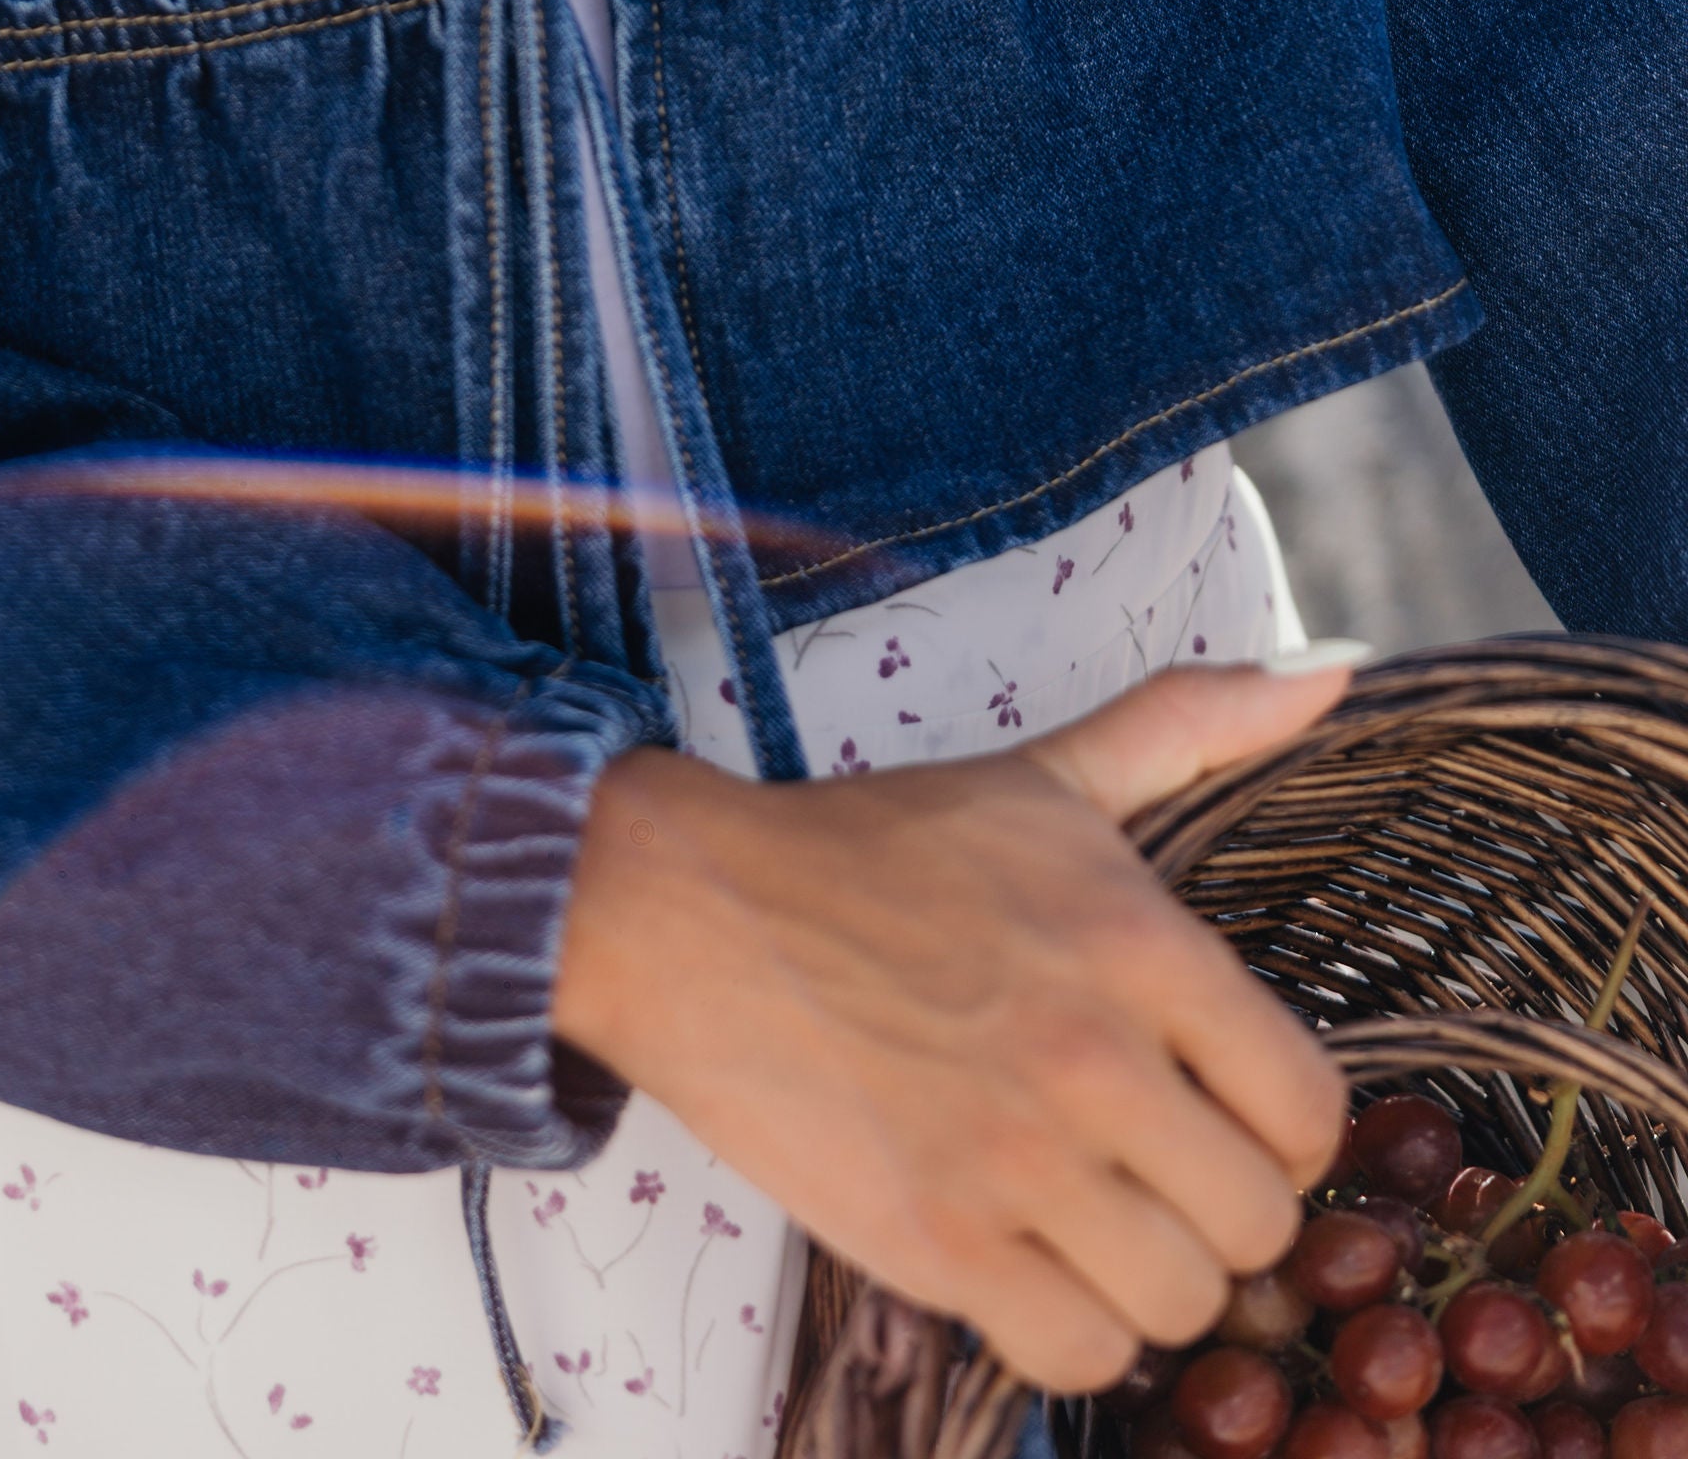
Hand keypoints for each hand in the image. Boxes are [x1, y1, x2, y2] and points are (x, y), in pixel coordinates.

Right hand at [552, 658, 1353, 1392]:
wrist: (693, 913)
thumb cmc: (876, 848)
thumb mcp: (1046, 775)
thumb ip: (1190, 724)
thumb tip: (1333, 673)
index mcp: (1139, 943)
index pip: (1309, 1107)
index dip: (1280, 1128)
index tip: (1224, 1116)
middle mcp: (1094, 1057)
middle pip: (1258, 1222)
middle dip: (1219, 1211)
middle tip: (1157, 1177)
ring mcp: (1015, 1159)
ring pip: (1183, 1302)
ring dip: (1148, 1276)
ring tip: (1096, 1224)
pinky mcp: (936, 1242)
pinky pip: (1080, 1353)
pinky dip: (1072, 1328)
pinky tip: (1034, 1265)